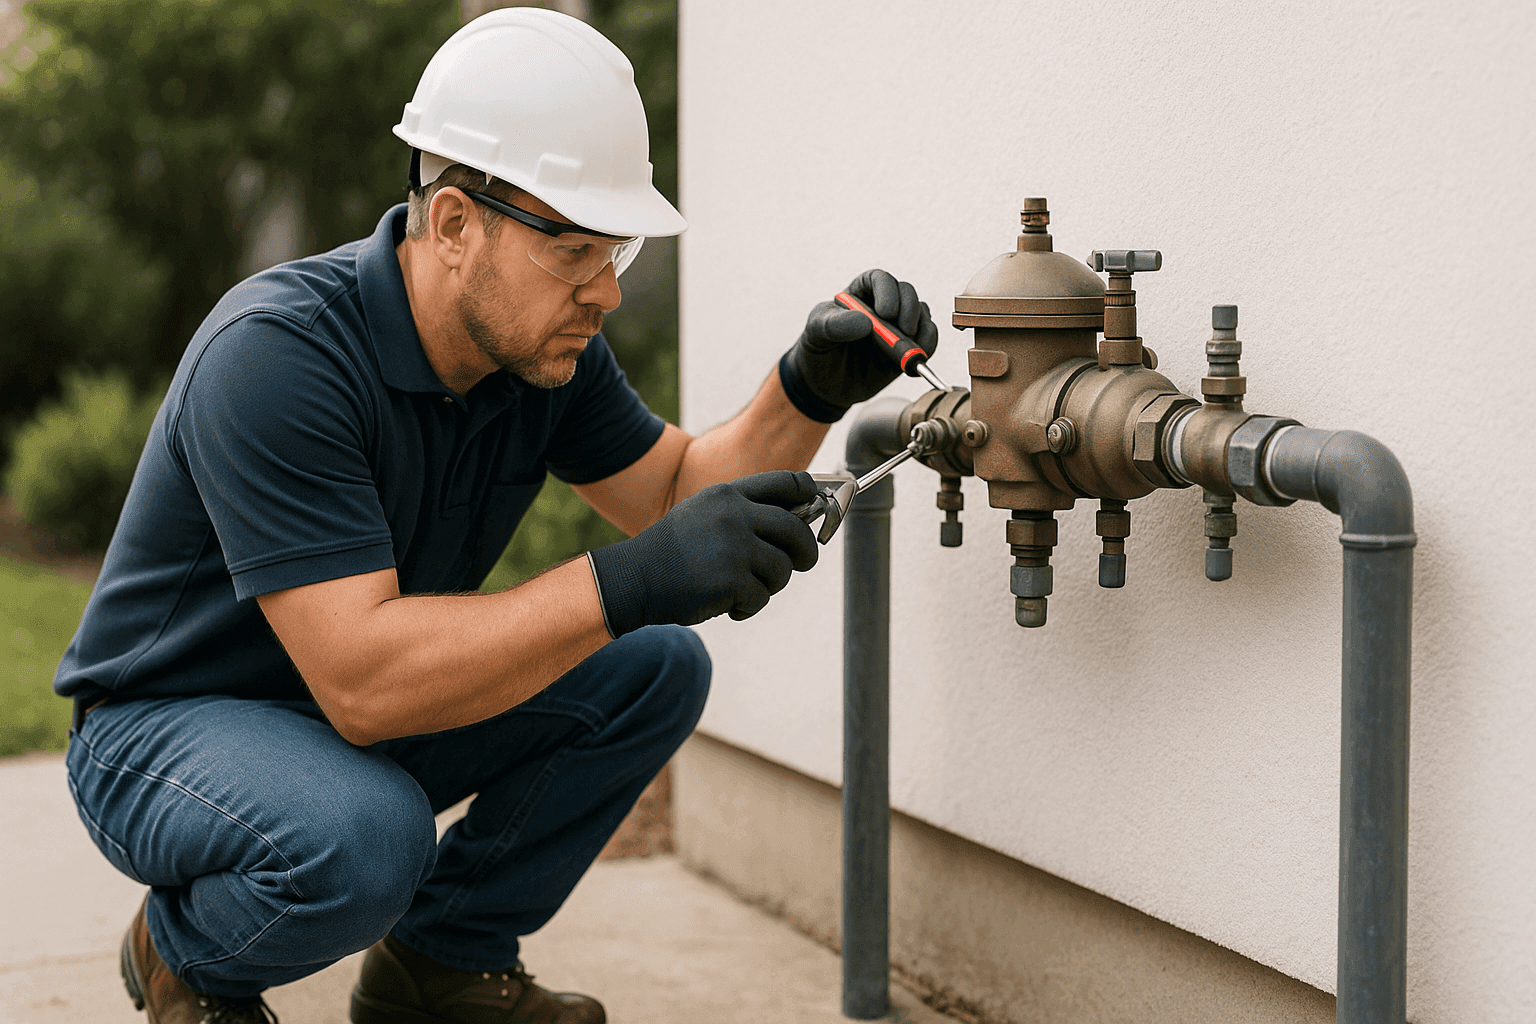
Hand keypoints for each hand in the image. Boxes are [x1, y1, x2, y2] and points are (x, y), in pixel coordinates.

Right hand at [587, 470, 820, 636]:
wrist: (634, 579)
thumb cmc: (672, 552)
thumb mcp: (704, 515)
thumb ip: (743, 513)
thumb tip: (797, 522)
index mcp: (728, 495)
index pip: (787, 482)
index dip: (810, 495)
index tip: (817, 509)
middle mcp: (734, 515)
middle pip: (796, 530)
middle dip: (806, 552)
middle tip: (802, 562)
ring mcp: (734, 547)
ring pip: (782, 570)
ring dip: (769, 585)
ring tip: (742, 589)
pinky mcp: (732, 580)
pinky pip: (762, 598)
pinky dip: (748, 607)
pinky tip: (728, 605)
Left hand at [778, 268, 938, 422]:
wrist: (825, 385)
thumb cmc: (819, 350)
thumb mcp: (816, 332)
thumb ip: (834, 325)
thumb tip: (866, 324)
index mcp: (859, 292)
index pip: (879, 279)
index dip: (887, 292)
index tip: (885, 313)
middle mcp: (881, 304)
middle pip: (906, 293)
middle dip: (909, 309)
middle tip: (904, 329)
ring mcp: (897, 325)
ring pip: (921, 313)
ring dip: (922, 327)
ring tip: (909, 347)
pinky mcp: (907, 346)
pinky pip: (927, 338)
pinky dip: (928, 345)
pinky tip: (917, 357)